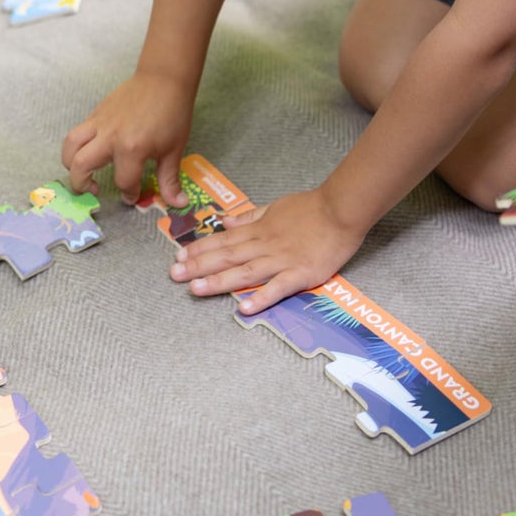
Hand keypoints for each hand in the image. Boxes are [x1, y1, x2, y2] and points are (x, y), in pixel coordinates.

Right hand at [61, 71, 194, 205]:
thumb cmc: (173, 114)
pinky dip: (78, 146)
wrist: (163, 79)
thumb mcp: (174, 149)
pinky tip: (93, 151)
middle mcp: (110, 137)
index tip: (133, 196)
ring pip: (70, 145)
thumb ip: (169, 179)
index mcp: (132, 148)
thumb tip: (178, 203)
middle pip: (80, 165)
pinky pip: (78, 132)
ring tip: (82, 172)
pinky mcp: (96, 113)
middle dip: (81, 185)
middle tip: (92, 190)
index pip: (123, 181)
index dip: (129, 193)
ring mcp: (100, 123)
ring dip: (70, 163)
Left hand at [171, 188, 366, 314]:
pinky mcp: (301, 274)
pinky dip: (261, 298)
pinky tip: (244, 308)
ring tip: (196, 289)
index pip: (223, 240)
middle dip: (199, 266)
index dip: (200, 249)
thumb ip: (250, 216)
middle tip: (175, 275)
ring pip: (245, 272)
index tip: (179, 256)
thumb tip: (226, 220)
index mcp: (258, 230)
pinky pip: (278, 288)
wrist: (340, 210)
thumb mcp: (275, 206)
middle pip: (227, 256)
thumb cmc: (310, 208)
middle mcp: (264, 245)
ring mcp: (281, 261)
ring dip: (219, 281)